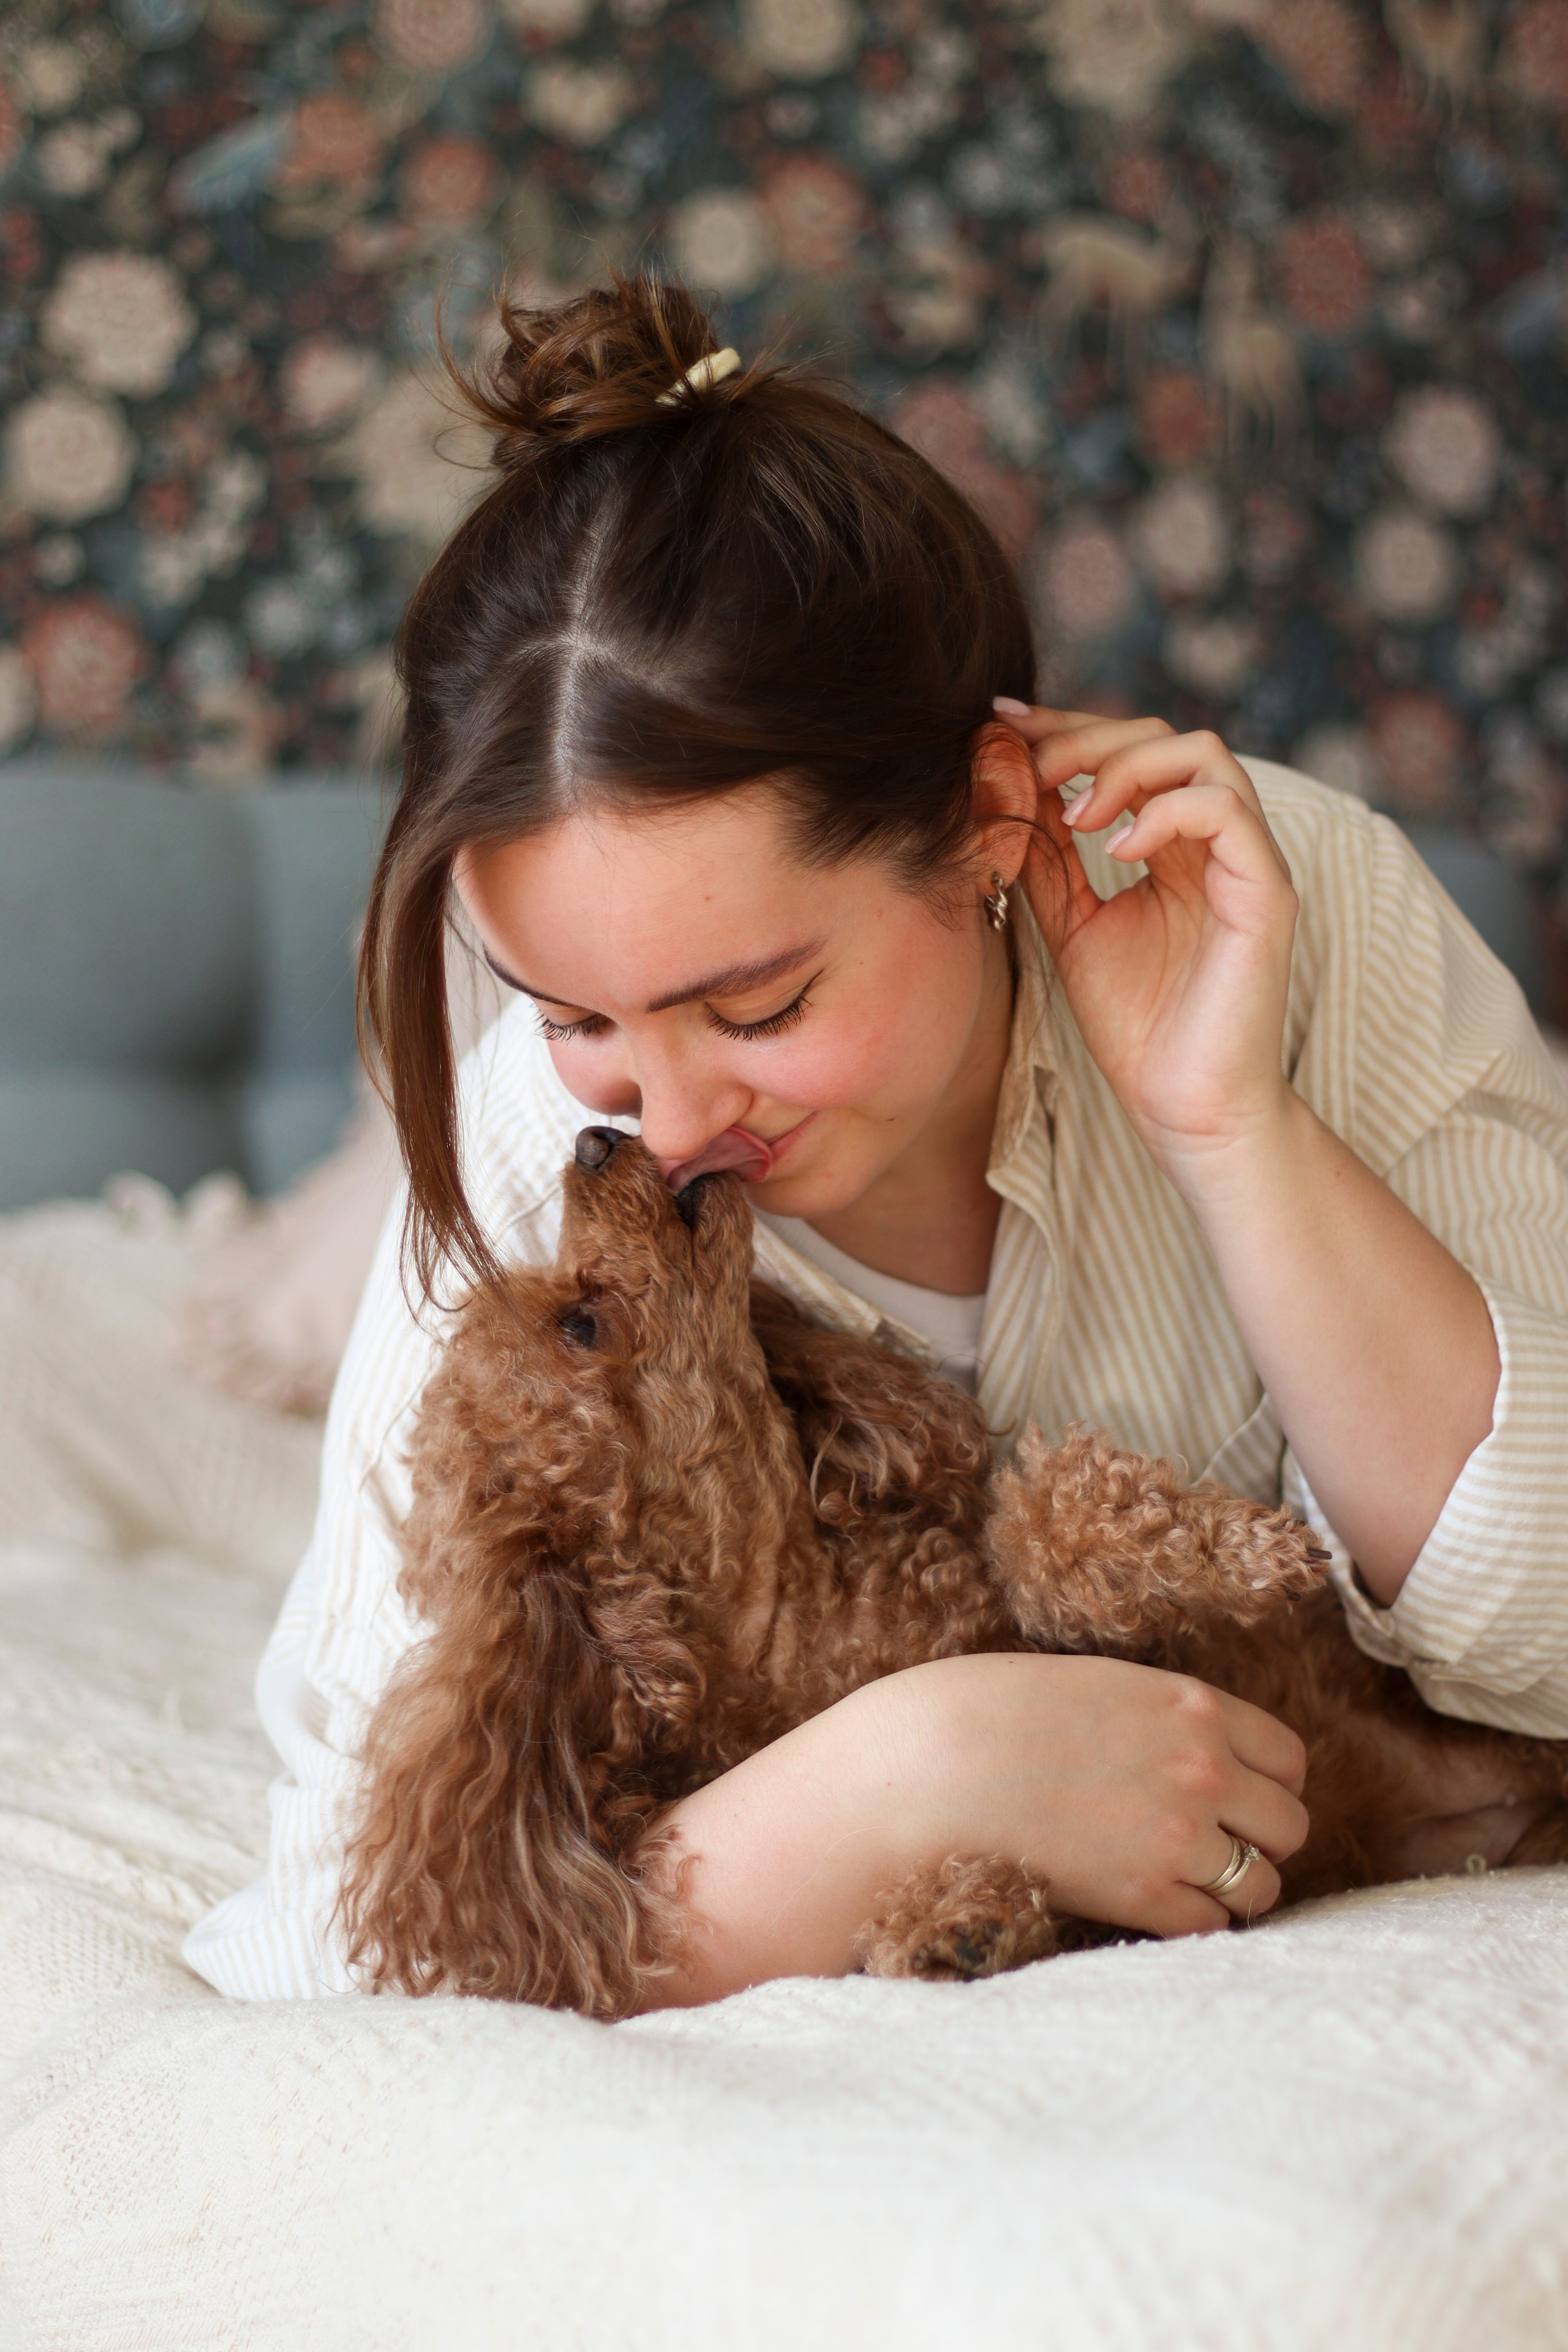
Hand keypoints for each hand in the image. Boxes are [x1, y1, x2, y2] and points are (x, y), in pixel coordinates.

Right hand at [911, 1652, 1306, 1937]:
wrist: (931, 1765)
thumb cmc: (993, 1712)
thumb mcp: (1096, 1686)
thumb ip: (1159, 1718)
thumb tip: (1190, 1750)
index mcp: (1193, 1705)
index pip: (1289, 1760)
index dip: (1263, 1783)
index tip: (1232, 1796)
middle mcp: (1204, 1768)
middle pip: (1289, 1826)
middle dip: (1255, 1838)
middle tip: (1206, 1844)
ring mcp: (1178, 1835)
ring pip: (1261, 1885)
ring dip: (1229, 1888)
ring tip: (1178, 1880)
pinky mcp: (1143, 1895)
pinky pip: (1208, 1927)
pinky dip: (1188, 1922)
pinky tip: (1144, 1902)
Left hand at [993, 702, 1298, 1177]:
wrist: (1186, 1109)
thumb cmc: (1140, 1029)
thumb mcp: (1073, 926)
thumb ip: (1048, 860)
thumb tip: (1003, 788)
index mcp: (1178, 848)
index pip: (1132, 753)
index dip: (1067, 728)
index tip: (1001, 722)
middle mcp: (1219, 844)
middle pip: (1166, 736)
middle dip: (1086, 737)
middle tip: (1028, 764)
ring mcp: (1249, 863)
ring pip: (1204, 755)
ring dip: (1126, 766)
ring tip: (1072, 814)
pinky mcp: (1266, 893)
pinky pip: (1225, 810)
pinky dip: (1162, 811)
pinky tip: (1112, 848)